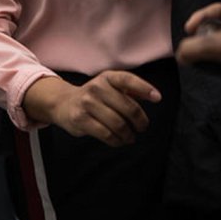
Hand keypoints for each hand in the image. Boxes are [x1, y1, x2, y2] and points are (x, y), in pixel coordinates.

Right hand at [25, 71, 160, 146]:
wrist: (63, 103)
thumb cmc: (94, 97)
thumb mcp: (110, 87)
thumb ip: (131, 90)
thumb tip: (154, 96)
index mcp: (106, 78)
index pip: (128, 79)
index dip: (144, 88)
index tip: (157, 98)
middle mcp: (96, 87)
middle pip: (128, 108)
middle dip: (140, 122)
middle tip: (141, 127)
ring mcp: (87, 103)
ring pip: (118, 124)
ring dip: (128, 135)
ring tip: (130, 137)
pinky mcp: (80, 119)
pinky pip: (106, 134)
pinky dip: (117, 141)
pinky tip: (119, 140)